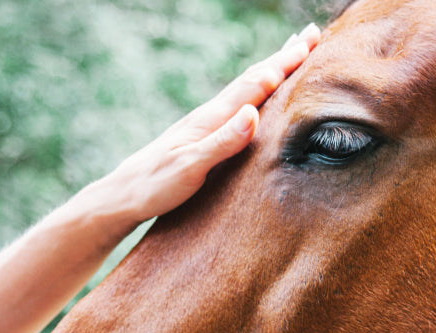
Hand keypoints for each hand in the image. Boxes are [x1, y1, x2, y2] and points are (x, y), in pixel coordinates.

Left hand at [86, 23, 321, 227]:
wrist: (123, 195)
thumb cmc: (155, 185)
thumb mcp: (190, 167)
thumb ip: (222, 142)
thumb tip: (252, 113)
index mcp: (211, 119)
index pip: (254, 85)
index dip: (283, 65)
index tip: (309, 45)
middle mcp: (210, 114)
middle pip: (253, 77)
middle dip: (284, 56)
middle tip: (312, 34)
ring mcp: (206, 122)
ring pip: (247, 87)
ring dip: (272, 67)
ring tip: (291, 53)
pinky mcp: (203, 133)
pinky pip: (239, 102)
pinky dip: (256, 89)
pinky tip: (258, 93)